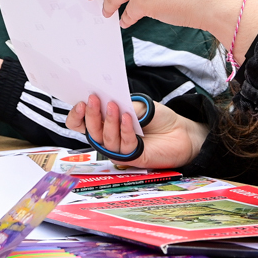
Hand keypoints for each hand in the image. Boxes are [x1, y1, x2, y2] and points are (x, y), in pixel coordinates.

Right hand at [67, 95, 208, 169]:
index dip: (77, 116)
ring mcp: (121, 150)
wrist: (181, 131)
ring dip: (109, 121)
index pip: (82, 124)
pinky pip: (125, 146)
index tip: (80, 103)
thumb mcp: (136, 106)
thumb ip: (120, 105)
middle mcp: (110, 139)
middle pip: (91, 132)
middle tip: (93, 99)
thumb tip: (105, 99)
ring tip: (114, 105)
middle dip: (91, 115)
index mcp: (105, 124)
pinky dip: (125, 130)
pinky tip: (128, 117)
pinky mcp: (134, 158)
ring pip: (107, 140)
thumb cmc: (157, 118)